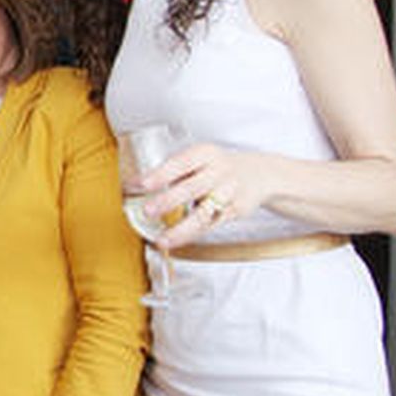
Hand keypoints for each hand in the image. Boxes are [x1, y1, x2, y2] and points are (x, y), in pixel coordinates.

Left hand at [139, 142, 269, 248]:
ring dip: (181, 229)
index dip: (158, 175)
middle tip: (146, 211)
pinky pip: (210, 226)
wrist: (259, 174)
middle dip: (168, 201)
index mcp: (205, 154)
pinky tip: (174, 241)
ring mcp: (229, 192)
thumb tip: (137, 188)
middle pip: (192, 188)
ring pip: (203, 214)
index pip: (179, 163)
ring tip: (161, 240)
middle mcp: (219, 171)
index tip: (138, 184)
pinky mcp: (235, 211)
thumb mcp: (199, 158)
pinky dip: (190, 235)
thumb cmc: (216, 167)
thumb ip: (176, 171)